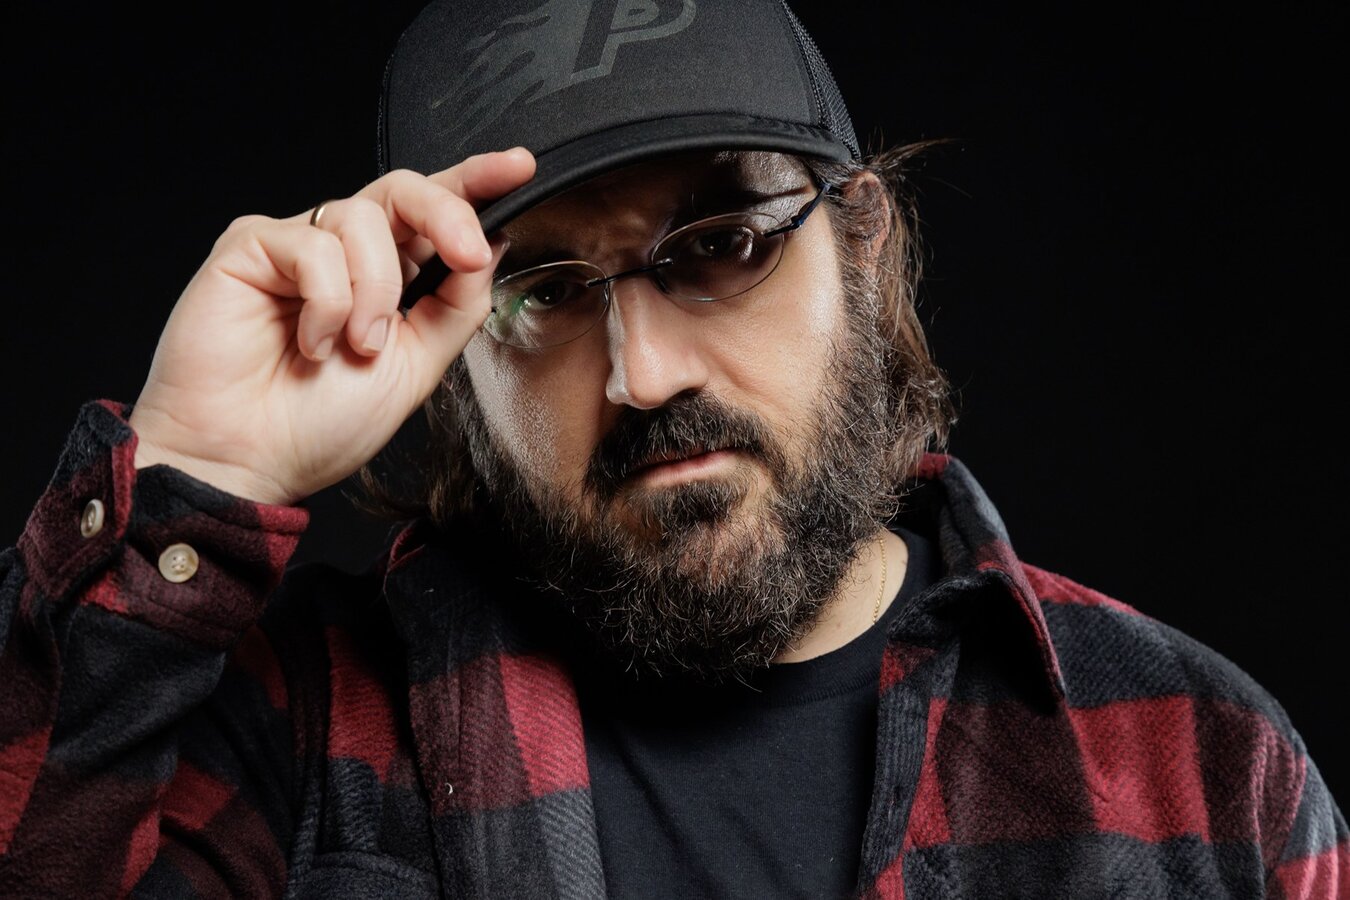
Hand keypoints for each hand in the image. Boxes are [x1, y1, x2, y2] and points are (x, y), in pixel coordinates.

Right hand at [127, 148, 535, 505]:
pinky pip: (313, 246)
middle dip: (446, 213)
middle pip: (404, 190)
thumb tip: (491, 244)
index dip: (475, 181)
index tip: (519, 167)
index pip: (433, 212)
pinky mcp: (249, 247)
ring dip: (375, 291)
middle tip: (466, 254)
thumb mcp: (416, 367)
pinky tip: (310, 342)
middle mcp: (343, 252)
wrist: (249, 462)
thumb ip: (455, 306)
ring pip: (362, 219)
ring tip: (355, 346)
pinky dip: (327, 302)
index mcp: (387, 275)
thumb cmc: (319, 424)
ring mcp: (295, 244)